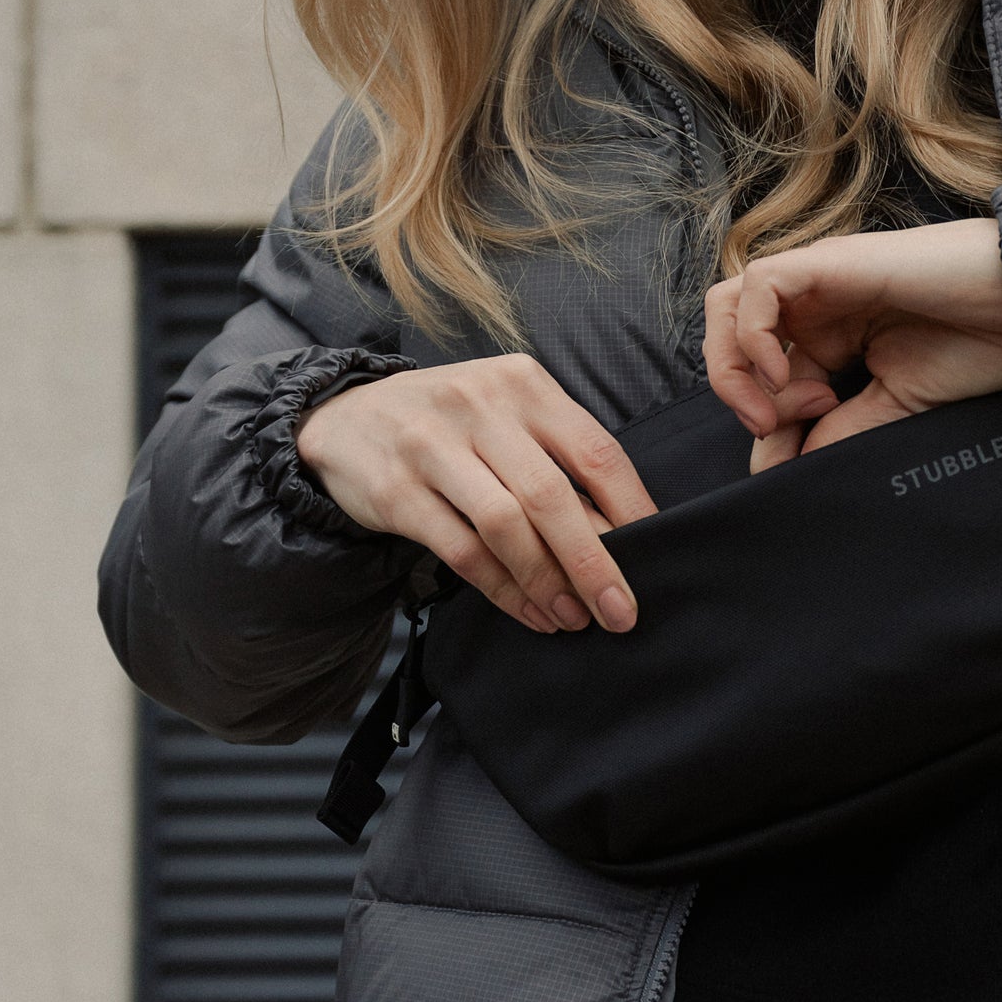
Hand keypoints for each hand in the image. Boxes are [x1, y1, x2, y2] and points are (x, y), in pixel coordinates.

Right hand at [295, 355, 654, 634]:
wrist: (346, 416)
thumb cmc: (451, 422)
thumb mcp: (507, 413)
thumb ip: (557, 457)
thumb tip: (618, 532)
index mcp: (525, 384)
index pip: (595, 450)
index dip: (631, 508)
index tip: (655, 552)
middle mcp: (481, 407)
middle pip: (552, 495)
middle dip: (593, 562)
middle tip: (620, 610)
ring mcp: (434, 447)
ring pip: (506, 526)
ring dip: (546, 581)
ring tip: (573, 617)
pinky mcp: (397, 491)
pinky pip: (462, 550)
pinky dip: (502, 588)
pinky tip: (528, 610)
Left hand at [704, 218, 1001, 468]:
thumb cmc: (977, 345)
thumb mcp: (895, 404)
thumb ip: (839, 430)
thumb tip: (778, 469)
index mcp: (829, 334)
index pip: (759, 373)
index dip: (763, 422)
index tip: (795, 457)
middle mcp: (815, 303)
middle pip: (726, 332)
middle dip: (732, 389)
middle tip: (767, 431)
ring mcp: (819, 277)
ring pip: (728, 304)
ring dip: (732, 363)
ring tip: (770, 405)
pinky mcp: (829, 260)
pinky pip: (758, 285)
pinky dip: (755, 336)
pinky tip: (790, 377)